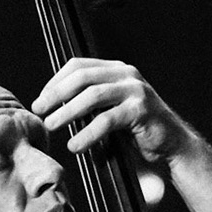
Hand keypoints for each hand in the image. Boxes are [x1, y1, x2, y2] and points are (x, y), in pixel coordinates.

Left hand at [30, 57, 196, 164]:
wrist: (172, 145)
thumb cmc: (137, 130)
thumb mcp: (110, 110)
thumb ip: (90, 103)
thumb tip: (52, 105)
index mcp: (116, 71)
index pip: (78, 66)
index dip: (55, 82)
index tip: (41, 100)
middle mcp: (126, 75)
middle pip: (82, 77)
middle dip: (56, 94)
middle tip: (40, 111)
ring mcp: (135, 90)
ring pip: (92, 95)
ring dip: (67, 112)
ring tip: (52, 125)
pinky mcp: (141, 109)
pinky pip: (107, 120)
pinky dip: (88, 134)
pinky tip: (76, 145)